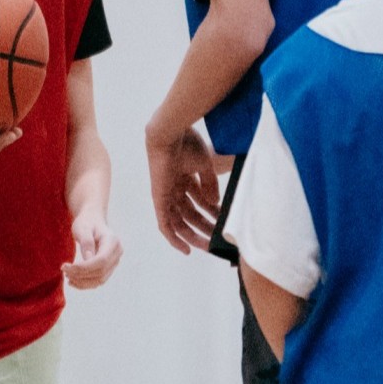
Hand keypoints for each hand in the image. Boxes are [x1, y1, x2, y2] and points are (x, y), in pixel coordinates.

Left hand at [64, 211, 123, 288]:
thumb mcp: (83, 228)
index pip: (101, 261)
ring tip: (67, 276)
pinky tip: (73, 281)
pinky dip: (85, 284)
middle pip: (100, 272)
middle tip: (63, 270)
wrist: (93, 221)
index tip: (66, 267)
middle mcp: (117, 253)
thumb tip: (88, 260)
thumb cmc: (86, 222)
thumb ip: (86, 242)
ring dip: (82, 282)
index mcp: (113, 241)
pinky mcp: (109, 269)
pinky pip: (98, 281)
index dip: (84, 267)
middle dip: (80, 275)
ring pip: (100, 280)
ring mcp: (114, 262)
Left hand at [146, 123, 225, 254]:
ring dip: (193, 235)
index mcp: (185, 178)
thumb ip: (209, 185)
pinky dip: (174, 238)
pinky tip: (186, 249)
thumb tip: (215, 204)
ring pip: (179, 222)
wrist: (171, 134)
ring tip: (208, 246)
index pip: (199, 201)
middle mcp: (174, 188)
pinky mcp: (159, 200)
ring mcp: (166, 195)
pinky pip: (165, 224)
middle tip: (217, 240)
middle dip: (204, 227)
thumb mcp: (204, 166)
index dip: (211, 213)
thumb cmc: (187, 143)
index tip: (223, 224)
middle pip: (190, 214)